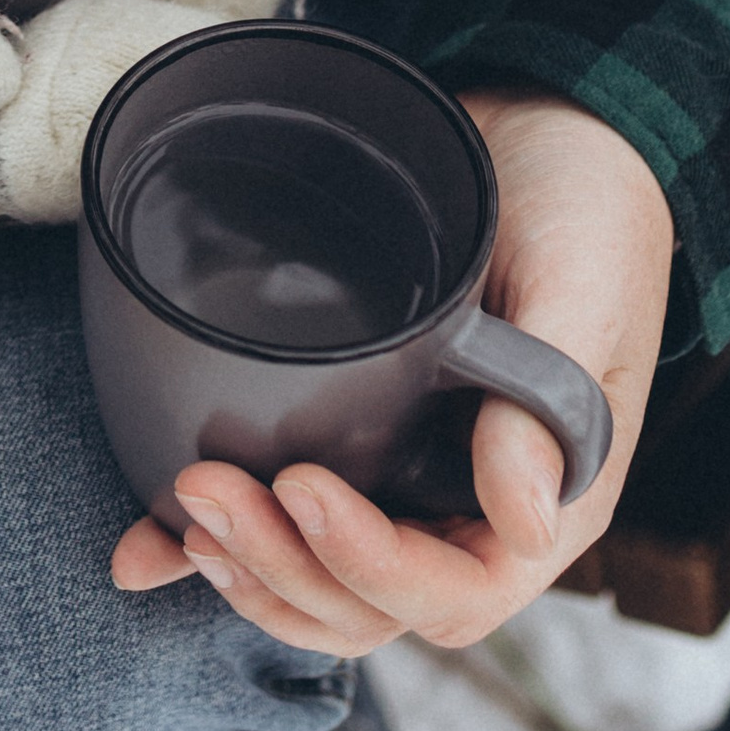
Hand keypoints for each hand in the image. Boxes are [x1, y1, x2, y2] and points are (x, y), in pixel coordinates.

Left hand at [111, 91, 671, 653]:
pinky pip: (281, 527)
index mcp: (547, 498)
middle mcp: (474, 510)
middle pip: (371, 604)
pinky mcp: (354, 442)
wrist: (546, 126)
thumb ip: (551, 400)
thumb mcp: (582, 284)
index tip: (305, 485)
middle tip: (211, 491)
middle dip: (284, 566)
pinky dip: (208, 551)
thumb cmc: (584, 202)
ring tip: (187, 507)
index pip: (458, 588)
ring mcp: (410, 483)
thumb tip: (523, 521)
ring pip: (321, 585)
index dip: (373, 564)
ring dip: (247, 565)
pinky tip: (145, 553)